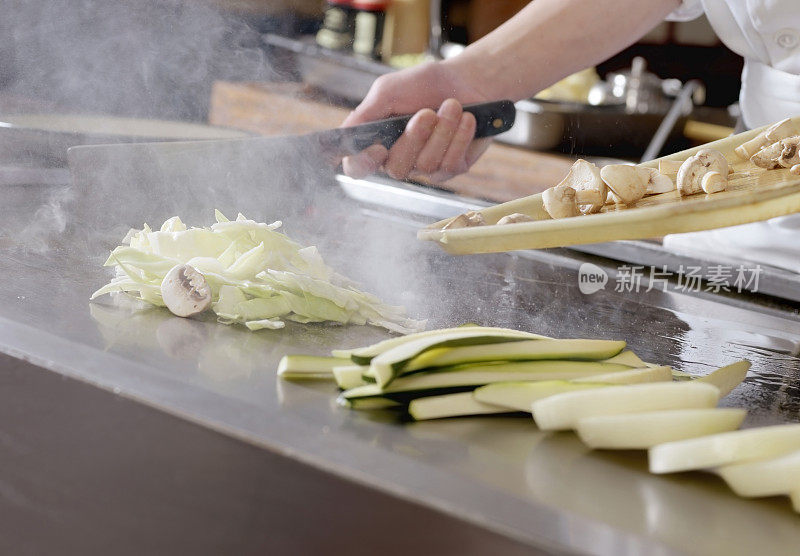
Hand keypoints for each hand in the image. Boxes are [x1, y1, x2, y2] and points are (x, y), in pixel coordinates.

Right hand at [341, 61, 490, 181]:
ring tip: (453, 105)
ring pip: (426, 164)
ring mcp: (425, 166)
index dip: (362, 164)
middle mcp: (398, 158)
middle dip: (414, 138)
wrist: (469, 80)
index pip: (357, 167)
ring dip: (442, 131)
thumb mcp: (389, 90)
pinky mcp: (452, 167)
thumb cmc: (426, 84)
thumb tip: (344, 133)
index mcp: (376, 141)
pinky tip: (467, 119)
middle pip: (396, 168)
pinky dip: (460, 137)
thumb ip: (366, 113)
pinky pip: (451, 164)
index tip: (378, 148)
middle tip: (426, 112)